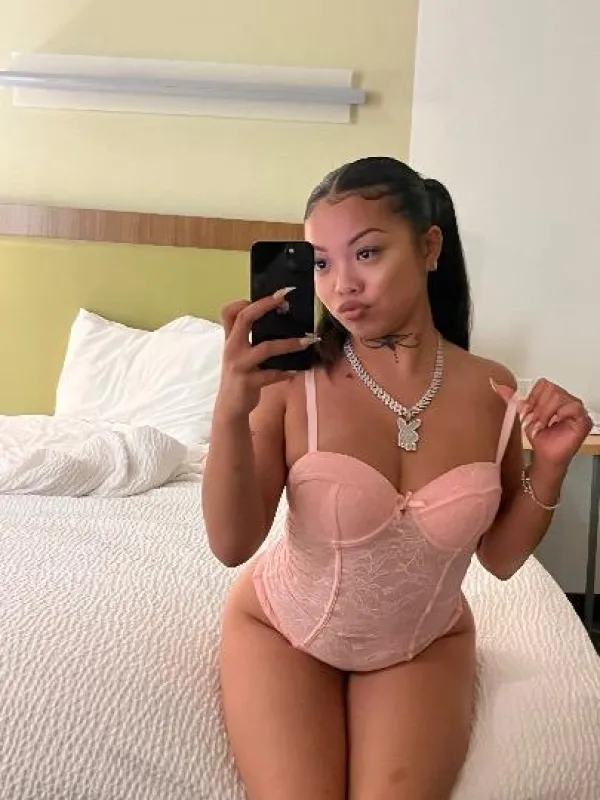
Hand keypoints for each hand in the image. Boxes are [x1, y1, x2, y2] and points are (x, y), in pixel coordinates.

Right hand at [216, 288, 317, 418]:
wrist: (230, 408)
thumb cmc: (239, 376)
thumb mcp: (238, 355)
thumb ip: (249, 338)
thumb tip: (277, 320)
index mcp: (230, 340)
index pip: (230, 312)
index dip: (246, 300)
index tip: (270, 296)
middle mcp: (232, 349)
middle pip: (244, 319)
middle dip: (265, 306)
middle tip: (285, 298)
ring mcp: (239, 365)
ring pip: (266, 348)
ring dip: (289, 344)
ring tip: (307, 342)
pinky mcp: (248, 382)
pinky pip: (271, 374)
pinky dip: (286, 372)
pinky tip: (296, 371)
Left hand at [494, 378, 592, 467]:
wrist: (545, 455)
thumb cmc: (540, 436)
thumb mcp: (523, 414)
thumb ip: (512, 400)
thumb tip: (498, 386)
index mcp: (553, 396)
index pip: (543, 384)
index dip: (533, 398)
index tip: (527, 413)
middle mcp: (566, 399)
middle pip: (551, 389)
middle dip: (538, 408)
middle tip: (535, 422)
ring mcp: (576, 408)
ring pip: (559, 397)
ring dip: (546, 413)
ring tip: (542, 425)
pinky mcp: (583, 418)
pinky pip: (573, 407)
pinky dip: (560, 414)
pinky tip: (554, 423)